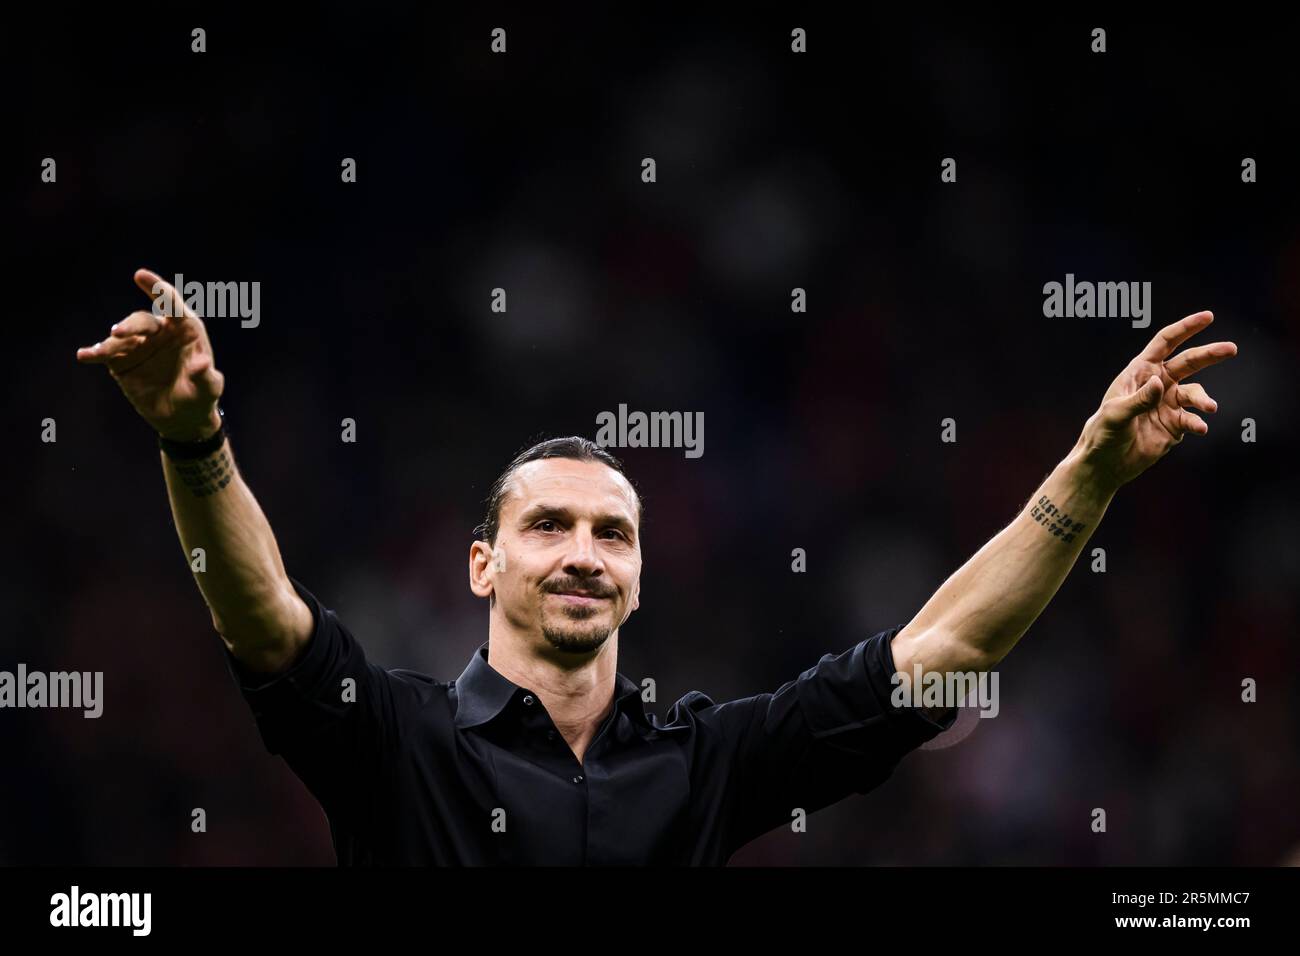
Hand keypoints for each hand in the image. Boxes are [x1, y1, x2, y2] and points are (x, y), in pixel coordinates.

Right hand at [76, 269, 224, 440]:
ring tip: (102, 351)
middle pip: (142, 321)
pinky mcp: (122, 361)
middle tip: (118, 332)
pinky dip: (95, 353)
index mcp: (185, 330)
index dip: (156, 288)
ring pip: (122, 337)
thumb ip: (205, 376)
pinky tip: (84, 355)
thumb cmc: (201, 396)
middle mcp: (160, 332)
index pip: (171, 304)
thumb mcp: (209, 388)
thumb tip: (201, 364)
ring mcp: (139, 345)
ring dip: (110, 342)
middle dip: (130, 324)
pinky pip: (107, 354)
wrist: (182, 417)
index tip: (140, 275)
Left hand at [1070, 310, 1237, 488]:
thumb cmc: (1103, 432)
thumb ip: (1138, 399)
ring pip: (1195, 393)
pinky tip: (1200, 428)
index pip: (1165, 343)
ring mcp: (1169, 404)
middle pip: (1189, 362)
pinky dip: (1198, 422)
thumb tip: (1159, 383)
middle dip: (1210, 354)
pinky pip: (1192, 419)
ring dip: (1204, 399)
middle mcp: (1158, 383)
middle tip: (1231, 348)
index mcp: (1140, 371)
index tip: (1208, 316)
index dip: (1186, 328)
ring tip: (1210, 407)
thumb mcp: (1115, 413)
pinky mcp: (1175, 425)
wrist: (1106, 462)